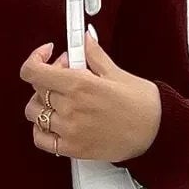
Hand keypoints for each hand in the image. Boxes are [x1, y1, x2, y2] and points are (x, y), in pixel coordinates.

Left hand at [20, 35, 161, 163]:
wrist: (155, 133)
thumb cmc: (141, 104)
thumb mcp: (116, 72)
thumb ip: (93, 55)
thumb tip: (84, 39)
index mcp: (80, 85)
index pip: (34, 71)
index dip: (35, 59)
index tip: (46, 54)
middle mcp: (71, 109)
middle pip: (36, 89)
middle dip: (48, 77)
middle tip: (67, 74)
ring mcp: (69, 131)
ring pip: (34, 113)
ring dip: (42, 102)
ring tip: (61, 99)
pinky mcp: (73, 149)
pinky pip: (41, 139)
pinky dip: (42, 129)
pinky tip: (55, 121)